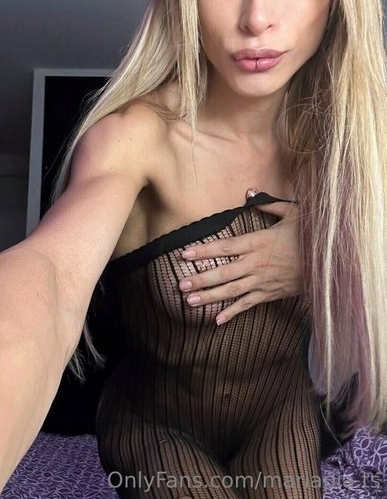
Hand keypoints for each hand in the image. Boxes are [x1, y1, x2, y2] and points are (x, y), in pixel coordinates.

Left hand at [178, 188, 303, 324]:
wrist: (331, 263)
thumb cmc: (310, 235)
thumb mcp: (292, 213)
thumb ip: (267, 204)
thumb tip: (249, 192)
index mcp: (258, 242)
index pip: (225, 247)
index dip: (204, 251)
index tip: (185, 254)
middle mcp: (256, 263)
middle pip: (223, 272)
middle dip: (200, 279)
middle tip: (181, 285)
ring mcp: (262, 281)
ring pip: (231, 290)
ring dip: (210, 296)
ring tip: (190, 302)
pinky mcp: (270, 293)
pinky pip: (248, 304)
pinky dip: (233, 312)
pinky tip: (217, 320)